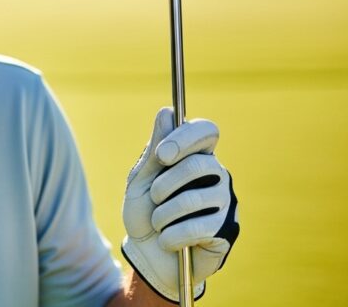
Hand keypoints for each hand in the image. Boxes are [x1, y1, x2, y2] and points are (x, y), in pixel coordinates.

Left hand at [121, 108, 239, 302]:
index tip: (162, 155)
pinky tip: (169, 241)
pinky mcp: (227, 231)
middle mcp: (217, 175)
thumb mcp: (141, 180)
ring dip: (162, 214)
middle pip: (198, 164)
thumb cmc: (144, 212)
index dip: (185, 138)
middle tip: (153, 197)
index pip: (207, 131)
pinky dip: (171, 236)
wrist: (147, 254)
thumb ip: (154, 150)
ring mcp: (226, 203)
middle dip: (164, 184)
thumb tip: (167, 113)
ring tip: (158, 223)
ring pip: (193, 197)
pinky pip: (197, 227)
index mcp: (196, 156)